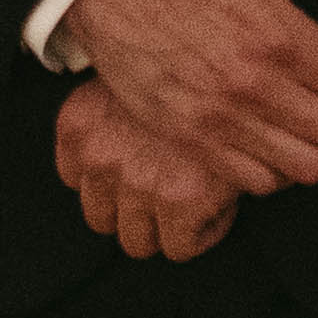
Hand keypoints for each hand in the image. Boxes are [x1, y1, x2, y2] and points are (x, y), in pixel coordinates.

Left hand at [56, 78, 234, 263]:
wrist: (241, 73)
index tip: (143, 167)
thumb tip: (123, 147)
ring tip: (196, 196)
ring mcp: (136, 181)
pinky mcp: (178, 201)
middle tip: (171, 188)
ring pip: (137, 241)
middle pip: (101, 218)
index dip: (113, 180)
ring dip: (167, 225)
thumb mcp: (136, 74)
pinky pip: (179, 247)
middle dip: (135, 210)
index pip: (75, 179)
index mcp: (78, 124)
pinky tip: (219, 201)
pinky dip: (202, 232)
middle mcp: (98, 155)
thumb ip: (116, 110)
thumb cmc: (193, 69)